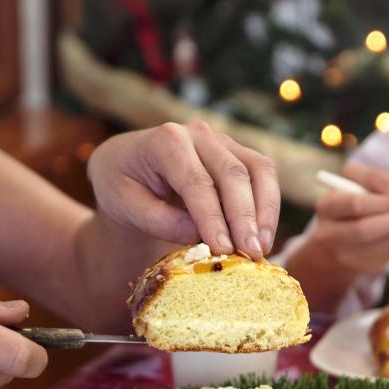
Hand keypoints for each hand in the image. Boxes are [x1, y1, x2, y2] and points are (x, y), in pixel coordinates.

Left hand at [87, 121, 279, 258]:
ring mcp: (222, 142)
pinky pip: (262, 175)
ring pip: (258, 170)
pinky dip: (267, 206)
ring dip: (265, 211)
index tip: (223, 249)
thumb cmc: (121, 185)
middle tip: (251, 254)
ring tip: (262, 248)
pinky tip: (263, 236)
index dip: (212, 217)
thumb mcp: (123, 205)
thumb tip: (199, 236)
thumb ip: (157, 219)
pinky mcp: (237, 154)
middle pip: (233, 173)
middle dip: (245, 217)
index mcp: (165, 141)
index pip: (196, 181)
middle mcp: (199, 134)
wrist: (125, 164)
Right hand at [311, 163, 388, 274]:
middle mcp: (330, 234)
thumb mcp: (357, 180)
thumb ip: (376, 179)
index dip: (381, 200)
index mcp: (327, 207)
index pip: (354, 204)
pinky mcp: (363, 266)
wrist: (339, 234)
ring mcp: (345, 255)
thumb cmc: (353, 198)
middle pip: (364, 230)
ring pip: (379, 246)